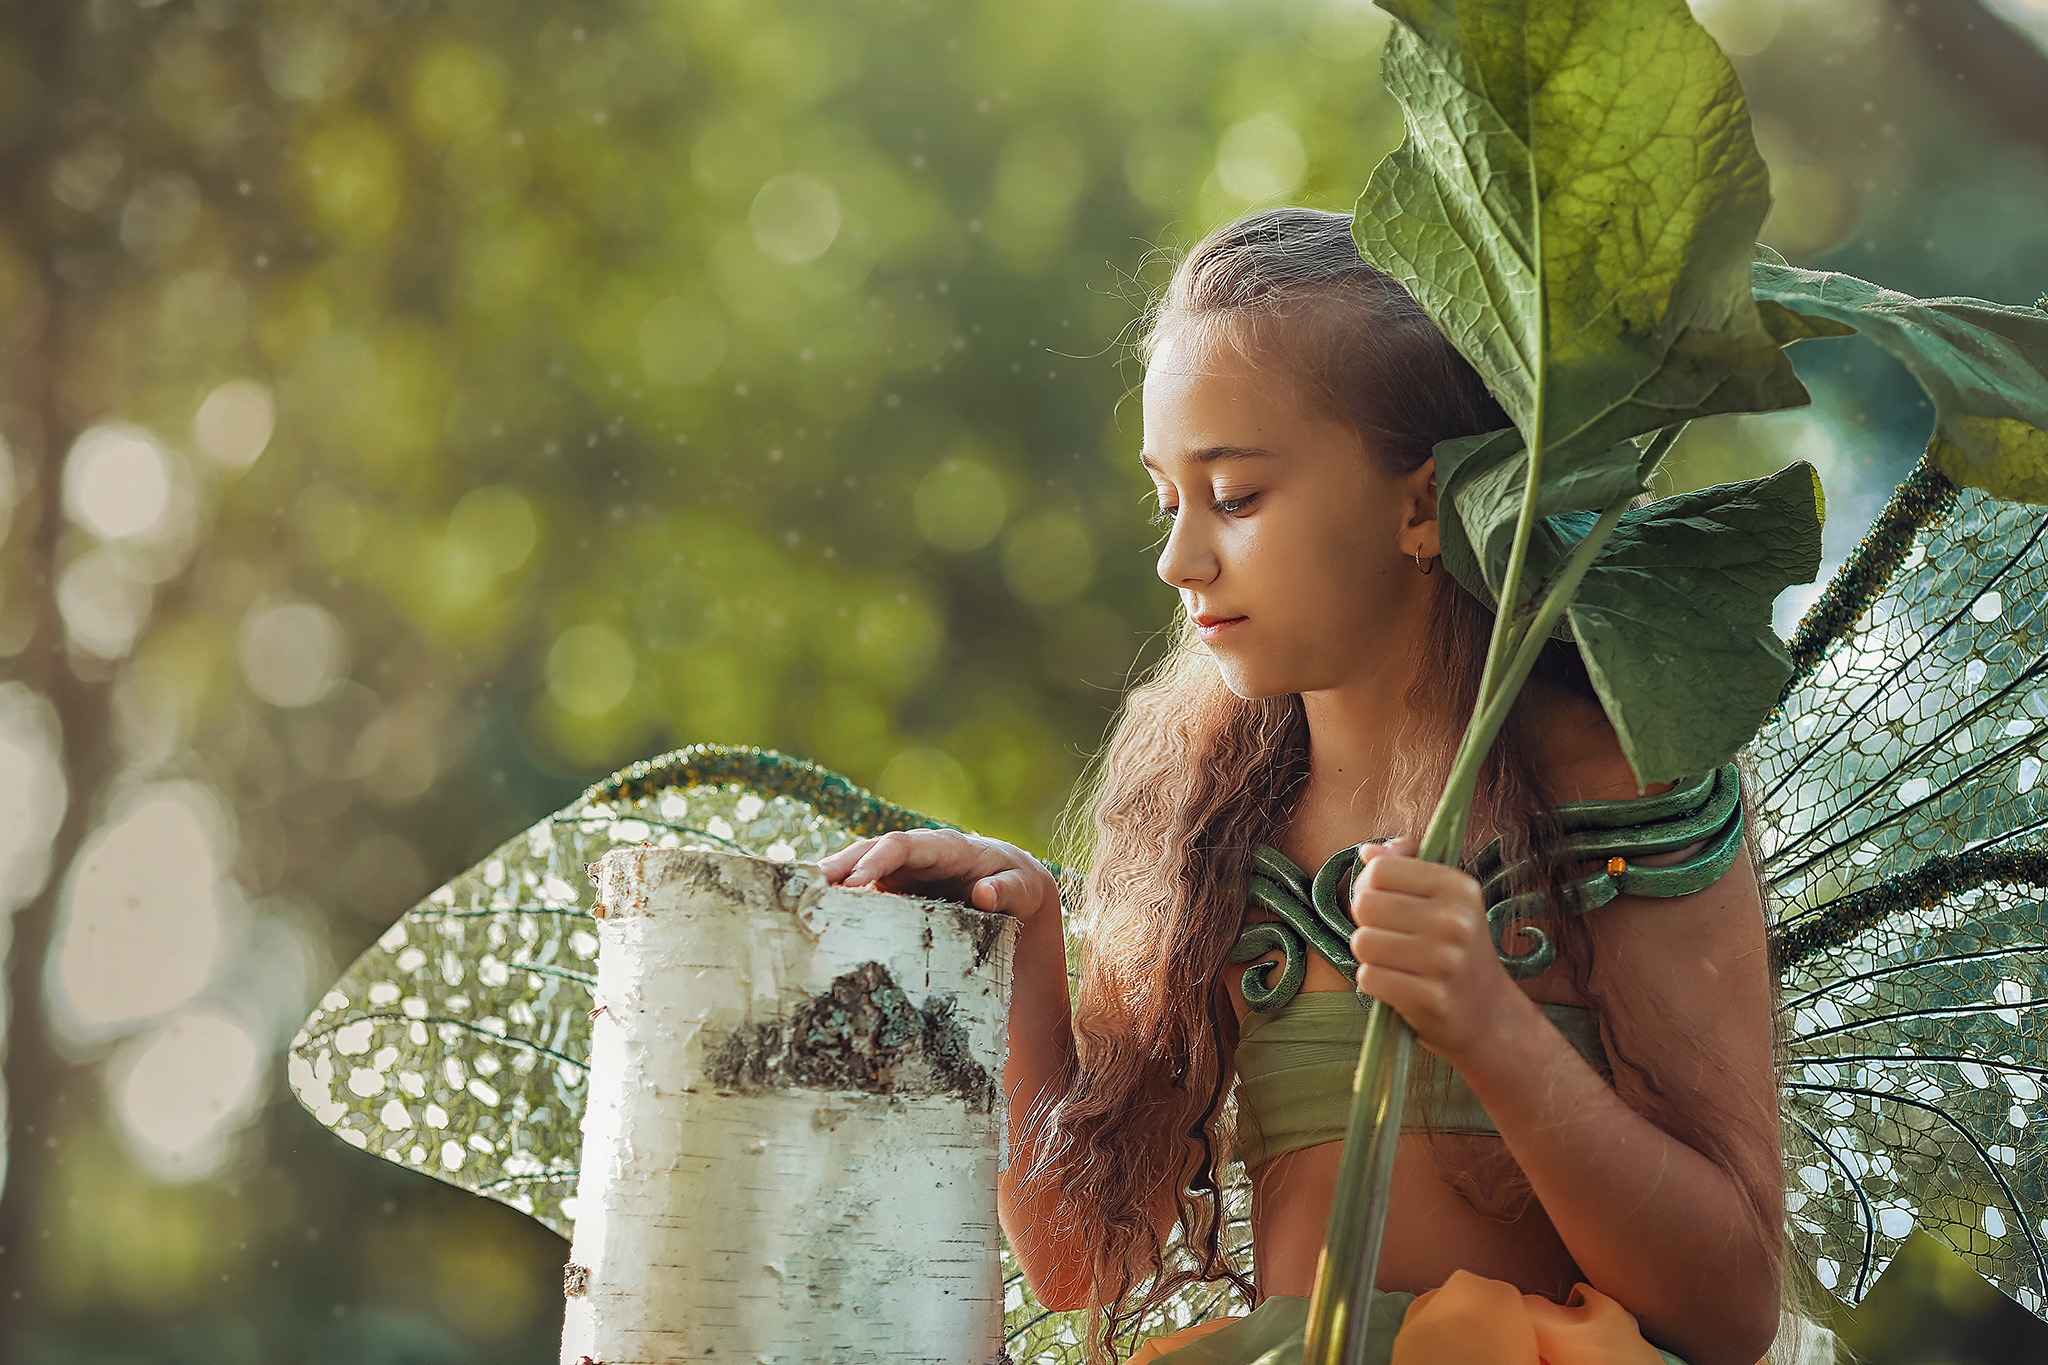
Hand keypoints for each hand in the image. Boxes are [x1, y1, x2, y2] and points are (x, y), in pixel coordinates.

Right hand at [817, 828, 1059, 923]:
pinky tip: (810, 915)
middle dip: (838, 867)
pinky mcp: (892, 892)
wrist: (1016, 894)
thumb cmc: (1020, 888)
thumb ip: (1007, 890)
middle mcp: (916, 854)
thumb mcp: (1024, 889)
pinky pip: (860, 893)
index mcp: (945, 847)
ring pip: (857, 870)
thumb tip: (983, 894)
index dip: (876, 861)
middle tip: (808, 888)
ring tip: (797, 901)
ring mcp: (900, 872)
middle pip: (869, 852)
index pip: (902, 845)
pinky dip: (836, 900)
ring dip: (829, 884)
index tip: (854, 884)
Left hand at [1346, 838, 1536, 1063]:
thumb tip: (1368, 851)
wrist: (1488, 1014)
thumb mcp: (1446, 898)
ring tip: (1395, 962)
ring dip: (1369, 955)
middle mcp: (1456, 921)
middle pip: (1365, 904)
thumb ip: (1406, 864)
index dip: (1370, 886)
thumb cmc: (1455, 949)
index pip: (1380, 870)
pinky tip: (1397, 985)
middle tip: (1391, 937)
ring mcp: (1445, 961)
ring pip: (1363, 942)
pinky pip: (1368, 977)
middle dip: (1368, 922)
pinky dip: (1374, 982)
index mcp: (1459, 888)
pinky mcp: (1430, 998)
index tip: (1387, 903)